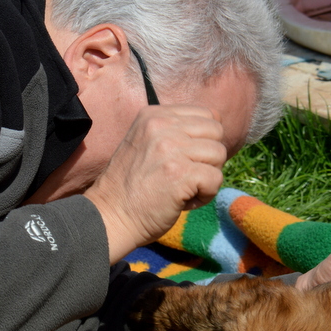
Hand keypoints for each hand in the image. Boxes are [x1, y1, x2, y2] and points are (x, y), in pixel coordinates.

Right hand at [84, 105, 226, 263]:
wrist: (111, 217)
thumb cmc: (132, 187)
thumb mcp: (146, 143)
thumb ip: (175, 132)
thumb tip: (217, 131)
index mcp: (154, 115)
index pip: (206, 114)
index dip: (205, 140)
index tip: (185, 160)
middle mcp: (161, 125)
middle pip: (216, 132)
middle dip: (209, 157)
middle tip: (187, 176)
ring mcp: (171, 148)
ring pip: (219, 154)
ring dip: (207, 177)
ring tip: (183, 189)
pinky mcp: (180, 173)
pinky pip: (215, 178)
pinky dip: (205, 195)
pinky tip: (183, 201)